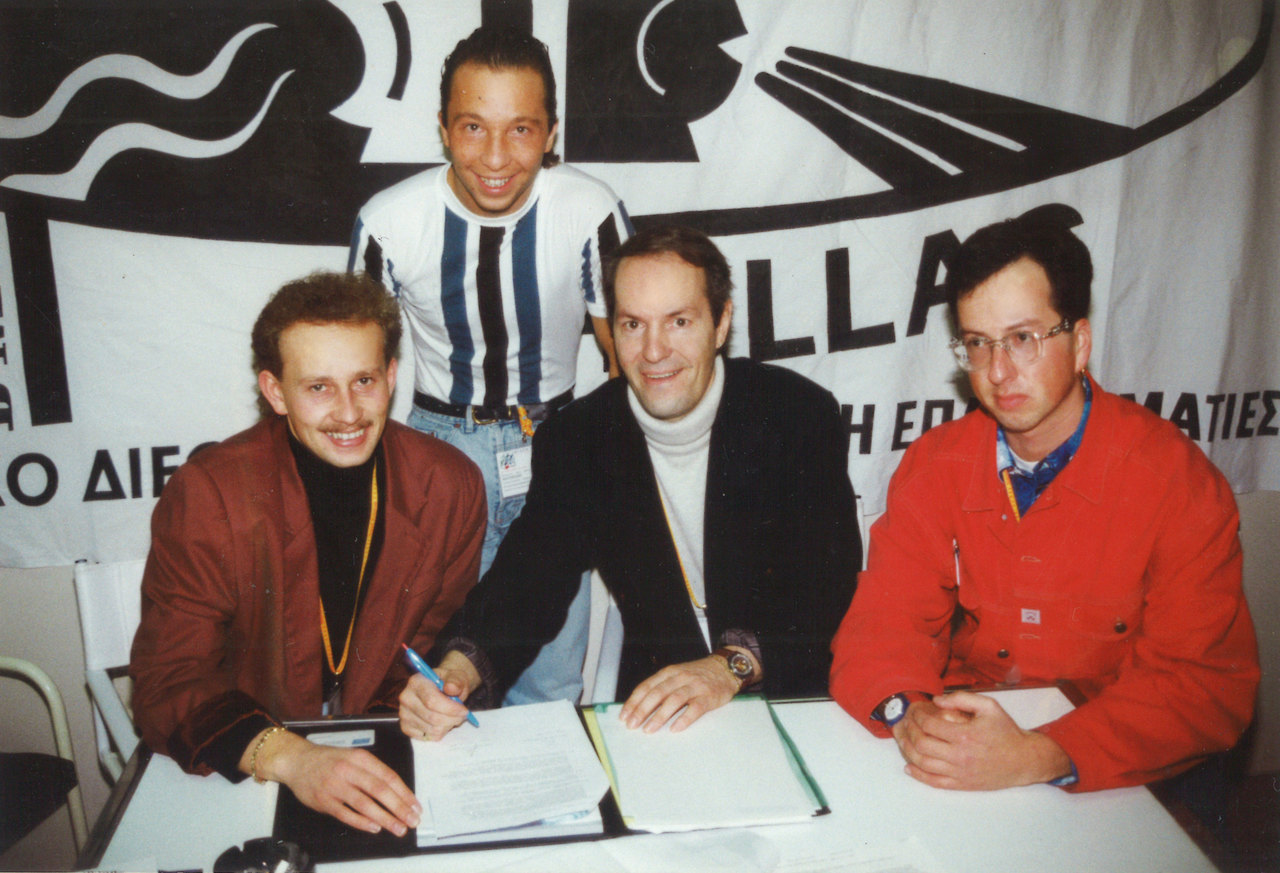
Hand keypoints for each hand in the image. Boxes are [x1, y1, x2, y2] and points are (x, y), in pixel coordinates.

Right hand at [247, 729, 420, 834]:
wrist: (297, 761)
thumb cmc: (328, 760)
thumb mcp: (353, 757)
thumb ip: (372, 772)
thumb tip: (397, 792)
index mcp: (360, 758)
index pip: (388, 776)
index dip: (404, 793)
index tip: (415, 806)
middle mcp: (349, 770)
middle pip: (380, 790)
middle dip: (399, 807)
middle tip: (412, 820)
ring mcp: (335, 785)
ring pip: (365, 803)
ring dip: (385, 818)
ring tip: (398, 827)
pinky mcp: (323, 800)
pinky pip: (346, 814)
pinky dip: (362, 822)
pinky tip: (375, 827)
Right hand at [397, 650, 480, 740]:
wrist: (443, 688)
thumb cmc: (450, 683)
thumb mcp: (457, 677)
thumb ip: (456, 681)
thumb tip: (451, 687)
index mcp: (416, 682)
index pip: (432, 701)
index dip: (451, 709)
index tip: (464, 711)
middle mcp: (406, 697)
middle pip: (432, 718)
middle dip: (452, 719)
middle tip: (462, 715)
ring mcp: (404, 713)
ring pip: (432, 729)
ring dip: (447, 726)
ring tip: (452, 716)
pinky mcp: (406, 726)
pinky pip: (427, 737)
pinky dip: (439, 732)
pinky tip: (441, 722)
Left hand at [618, 654, 740, 733]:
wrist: (725, 668)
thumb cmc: (697, 675)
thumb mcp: (677, 675)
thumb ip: (661, 687)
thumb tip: (639, 707)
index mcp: (669, 672)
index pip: (647, 686)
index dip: (634, 702)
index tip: (624, 716)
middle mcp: (680, 677)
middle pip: (658, 693)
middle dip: (642, 710)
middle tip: (632, 725)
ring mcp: (695, 686)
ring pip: (674, 700)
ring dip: (659, 716)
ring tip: (649, 729)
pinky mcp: (708, 697)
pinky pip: (695, 708)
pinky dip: (684, 719)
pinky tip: (675, 729)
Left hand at [890, 691, 1071, 789]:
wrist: (1023, 760)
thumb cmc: (1006, 732)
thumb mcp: (989, 706)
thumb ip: (962, 698)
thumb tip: (937, 700)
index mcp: (965, 735)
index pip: (929, 725)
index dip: (916, 716)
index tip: (914, 711)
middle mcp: (960, 756)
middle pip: (921, 744)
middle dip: (907, 731)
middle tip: (903, 723)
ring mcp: (960, 772)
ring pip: (923, 763)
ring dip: (907, 750)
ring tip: (901, 740)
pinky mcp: (961, 785)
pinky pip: (934, 782)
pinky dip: (918, 774)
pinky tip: (909, 766)